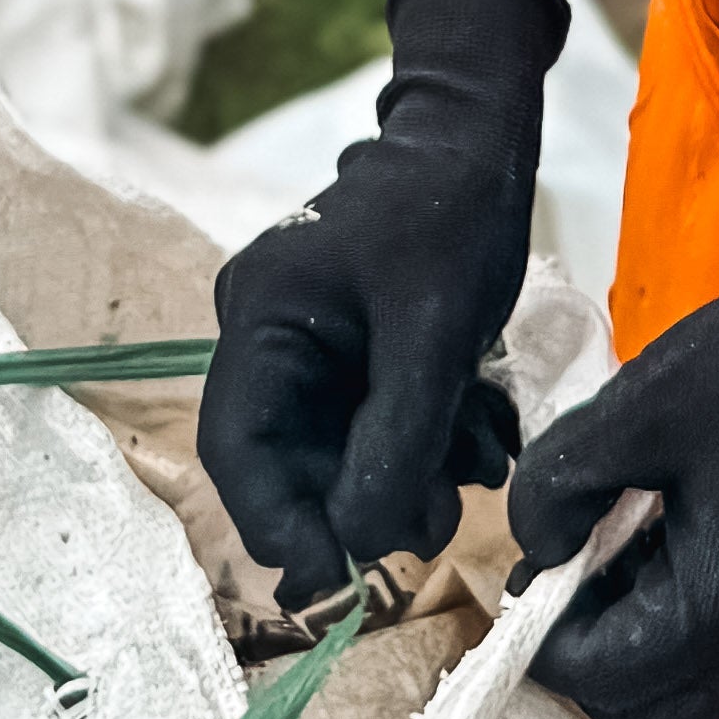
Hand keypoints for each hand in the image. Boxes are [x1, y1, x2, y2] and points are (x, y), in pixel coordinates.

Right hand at [200, 0, 565, 608]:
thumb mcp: (432, 334)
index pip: (237, 446)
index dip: (276, 523)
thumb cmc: (451, 217)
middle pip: (289, 461)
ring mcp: (314, 348)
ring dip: (406, 479)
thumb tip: (360, 540)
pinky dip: (425, 447)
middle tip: (430, 526)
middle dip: (358, 505)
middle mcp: (271, 338)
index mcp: (260, 318)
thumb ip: (394, 440)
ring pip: (340, 454)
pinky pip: (375, 427)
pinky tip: (480, 438)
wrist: (481, 138)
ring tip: (472, 468)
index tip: (332, 580)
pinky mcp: (359, 355)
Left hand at [506, 280, 718, 718]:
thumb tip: (536, 547)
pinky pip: (717, 664)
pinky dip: (669, 637)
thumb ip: (557, 485)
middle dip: (583, 665)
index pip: (597, 679)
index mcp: (714, 617)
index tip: (523, 571)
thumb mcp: (631, 413)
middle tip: (559, 583)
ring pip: (682, 698)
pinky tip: (652, 553)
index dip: (540, 637)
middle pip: (641, 717)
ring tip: (601, 562)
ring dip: (628, 654)